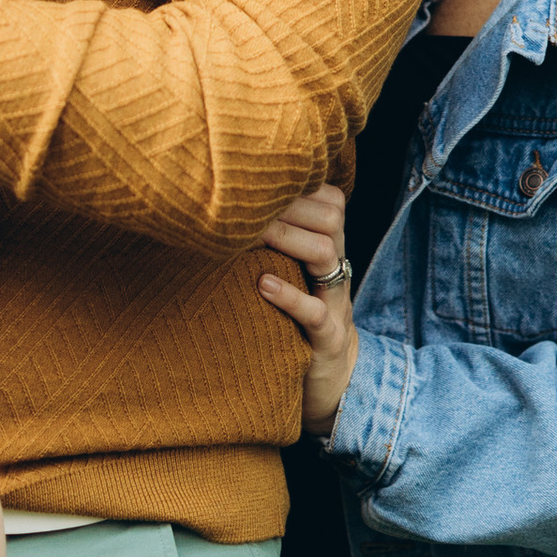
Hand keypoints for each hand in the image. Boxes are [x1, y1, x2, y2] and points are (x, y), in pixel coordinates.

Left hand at [258, 182, 357, 439]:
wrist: (332, 380)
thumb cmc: (298, 317)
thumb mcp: (292, 274)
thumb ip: (274, 242)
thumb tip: (219, 205)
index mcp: (330, 247)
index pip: (327, 199)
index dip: (296, 183)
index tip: (252, 176)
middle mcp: (338, 267)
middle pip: (330, 217)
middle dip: (290, 204)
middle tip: (246, 200)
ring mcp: (336, 303)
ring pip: (326, 254)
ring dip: (287, 239)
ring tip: (254, 234)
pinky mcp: (328, 339)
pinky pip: (316, 312)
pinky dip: (290, 296)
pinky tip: (262, 284)